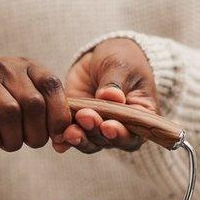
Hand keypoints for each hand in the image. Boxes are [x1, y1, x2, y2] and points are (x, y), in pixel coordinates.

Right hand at [0, 57, 70, 153]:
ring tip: (2, 143)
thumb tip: (65, 138)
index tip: (53, 136)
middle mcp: (5, 67)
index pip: (52, 87)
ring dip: (10, 140)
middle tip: (22, 142)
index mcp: (26, 67)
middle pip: (32, 106)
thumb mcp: (17, 94)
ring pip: (9, 114)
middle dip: (33, 135)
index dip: (57, 117)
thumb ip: (42, 111)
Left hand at [57, 38, 157, 153]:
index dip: (121, 134)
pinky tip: (58, 142)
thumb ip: (115, 82)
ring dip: (81, 138)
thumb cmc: (122, 59)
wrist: (101, 56)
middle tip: (85, 116)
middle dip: (96, 131)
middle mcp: (122, 128)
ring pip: (91, 142)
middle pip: (110, 141)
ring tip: (70, 131)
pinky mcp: (80, 124)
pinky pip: (74, 136)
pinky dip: (66, 140)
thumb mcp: (121, 66)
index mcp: (140, 116)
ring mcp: (100, 128)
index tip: (108, 125)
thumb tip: (112, 96)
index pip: (134, 134)